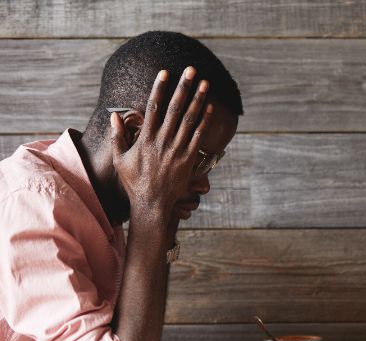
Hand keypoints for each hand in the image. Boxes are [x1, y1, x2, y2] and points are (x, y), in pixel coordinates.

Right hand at [110, 66, 212, 223]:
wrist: (151, 204)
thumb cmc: (134, 182)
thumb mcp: (120, 159)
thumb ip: (118, 137)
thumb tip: (114, 116)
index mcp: (145, 139)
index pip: (154, 108)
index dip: (160, 88)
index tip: (165, 72)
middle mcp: (162, 141)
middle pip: (175, 109)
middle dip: (184, 88)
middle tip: (191, 70)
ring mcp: (177, 150)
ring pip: (189, 120)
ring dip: (198, 100)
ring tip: (205, 83)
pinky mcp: (188, 159)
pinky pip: (198, 136)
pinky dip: (204, 121)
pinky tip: (210, 107)